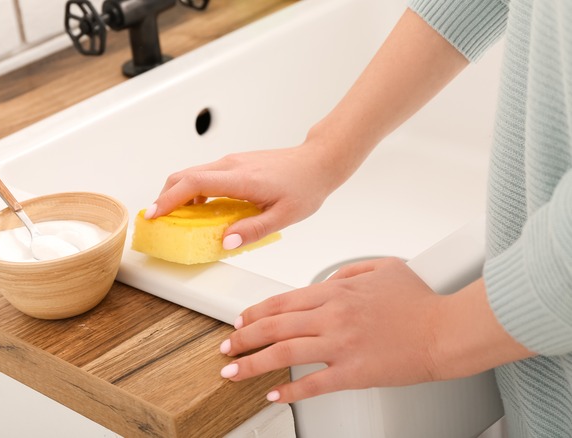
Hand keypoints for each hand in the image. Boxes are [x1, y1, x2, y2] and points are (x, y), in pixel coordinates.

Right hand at [146, 138, 342, 246]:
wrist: (318, 162)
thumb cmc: (305, 185)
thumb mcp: (284, 216)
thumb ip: (253, 230)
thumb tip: (224, 241)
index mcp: (240, 178)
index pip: (193, 183)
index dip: (168, 199)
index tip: (154, 214)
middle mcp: (230, 165)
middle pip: (184, 175)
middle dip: (164, 197)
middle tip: (157, 219)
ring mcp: (231, 162)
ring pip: (192, 174)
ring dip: (177, 194)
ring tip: (176, 219)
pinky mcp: (234, 164)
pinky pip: (204, 174)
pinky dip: (192, 190)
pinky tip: (199, 209)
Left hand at [219, 257, 444, 402]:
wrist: (447, 329)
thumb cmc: (421, 300)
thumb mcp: (383, 268)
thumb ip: (349, 270)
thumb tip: (327, 279)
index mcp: (336, 292)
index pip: (282, 301)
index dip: (254, 312)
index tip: (239, 321)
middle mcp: (333, 316)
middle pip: (274, 326)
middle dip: (243, 337)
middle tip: (226, 347)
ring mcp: (342, 344)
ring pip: (284, 352)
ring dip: (252, 363)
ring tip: (233, 372)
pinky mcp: (355, 372)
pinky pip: (314, 383)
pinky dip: (289, 390)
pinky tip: (274, 394)